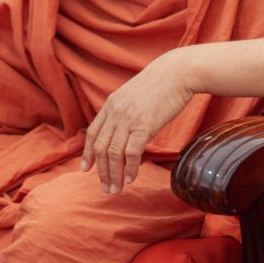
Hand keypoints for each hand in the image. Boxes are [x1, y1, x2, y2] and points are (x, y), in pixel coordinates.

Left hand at [81, 54, 194, 193]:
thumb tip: (126, 132)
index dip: (88, 153)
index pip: (93, 133)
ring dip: (113, 175)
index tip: (86, 169)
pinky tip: (130, 179)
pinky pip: (131, 153)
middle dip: (101, 171)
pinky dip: (129, 169)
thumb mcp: (134, 95)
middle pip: (100, 147)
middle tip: (106, 188)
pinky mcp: (144, 125)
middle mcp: (115, 112)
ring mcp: (128, 119)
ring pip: (113, 153)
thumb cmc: (162, 85)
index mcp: (111, 104)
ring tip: (116, 189)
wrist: (177, 73)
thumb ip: (125, 112)